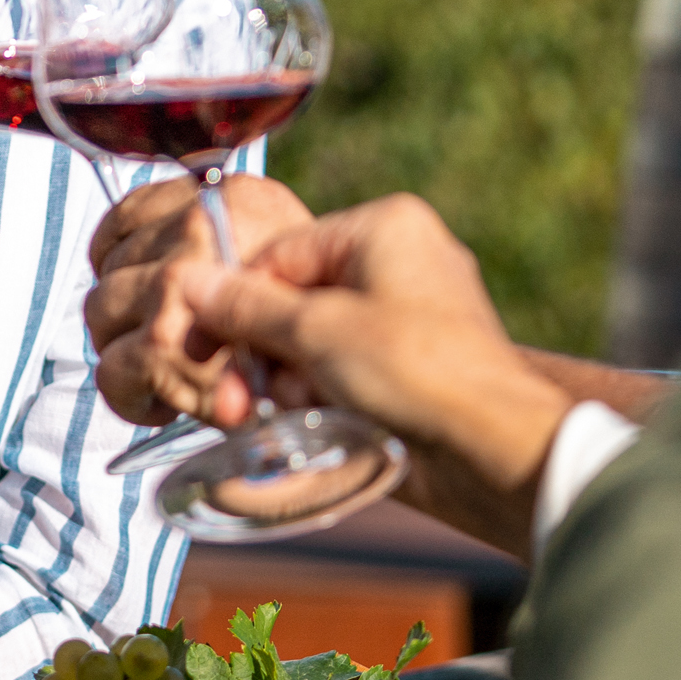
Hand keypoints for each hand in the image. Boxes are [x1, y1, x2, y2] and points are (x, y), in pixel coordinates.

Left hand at [82, 175, 313, 428]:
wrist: (350, 385)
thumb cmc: (315, 333)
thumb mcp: (272, 261)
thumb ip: (214, 240)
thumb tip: (128, 248)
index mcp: (233, 197)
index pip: (132, 212)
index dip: (127, 258)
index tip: (140, 284)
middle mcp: (201, 226)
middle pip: (111, 265)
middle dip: (125, 309)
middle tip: (160, 340)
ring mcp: (176, 280)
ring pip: (101, 312)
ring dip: (124, 348)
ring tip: (166, 369)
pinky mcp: (161, 342)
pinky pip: (109, 369)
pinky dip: (126, 394)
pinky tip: (161, 402)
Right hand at [168, 195, 579, 553]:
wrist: (493, 452)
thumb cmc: (415, 371)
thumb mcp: (316, 332)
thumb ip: (246, 307)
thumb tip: (187, 280)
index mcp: (383, 227)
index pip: (278, 254)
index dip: (237, 304)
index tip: (202, 347)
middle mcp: (398, 260)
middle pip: (292, 298)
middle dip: (261, 353)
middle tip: (237, 399)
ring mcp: (408, 315)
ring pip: (313, 339)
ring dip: (287, 381)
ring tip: (288, 414)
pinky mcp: (411, 365)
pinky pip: (342, 368)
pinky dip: (320, 395)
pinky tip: (313, 422)